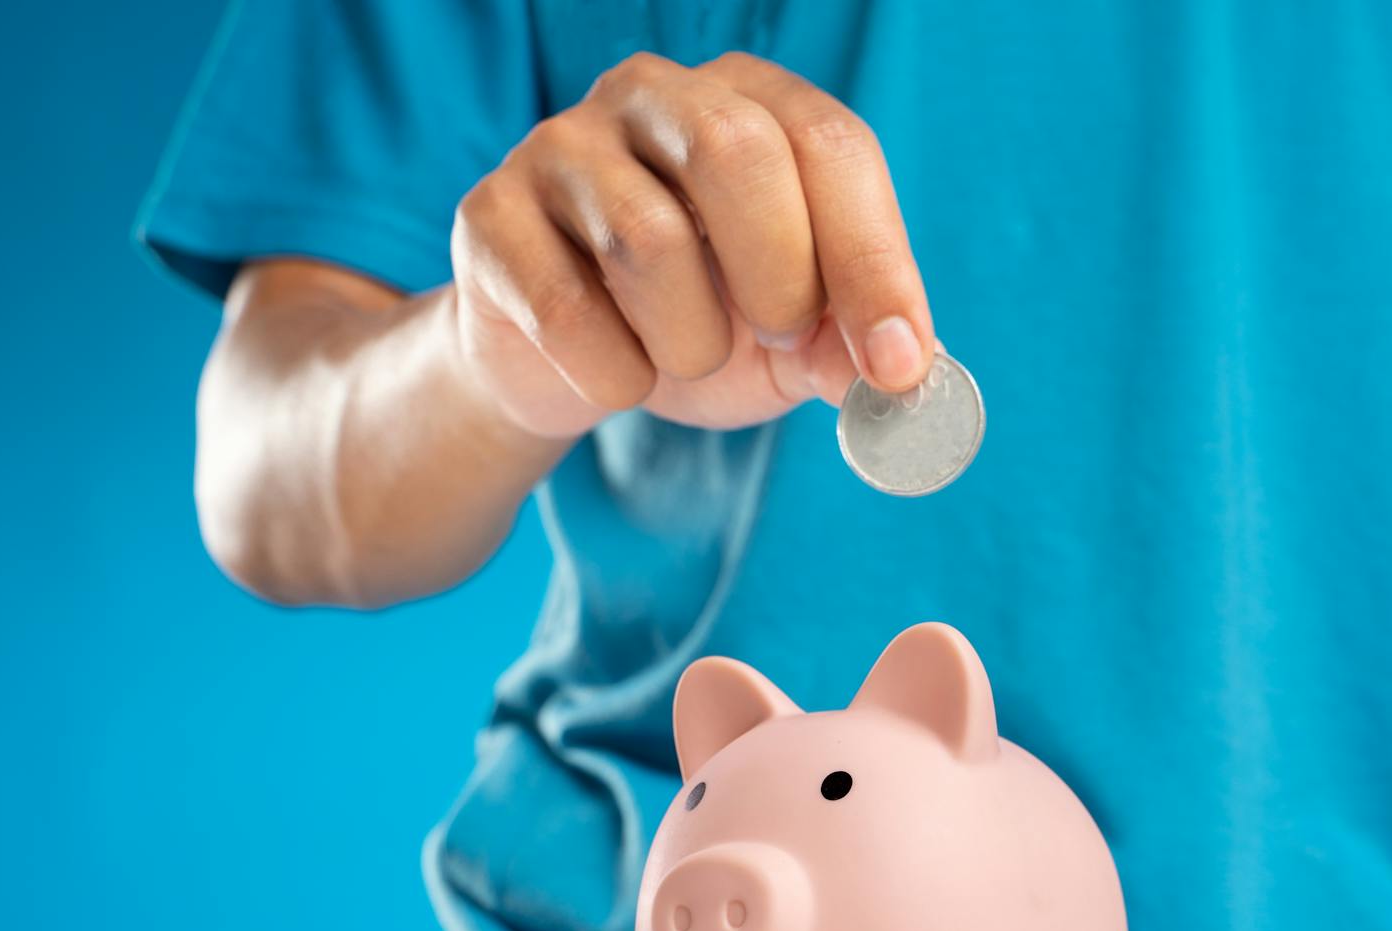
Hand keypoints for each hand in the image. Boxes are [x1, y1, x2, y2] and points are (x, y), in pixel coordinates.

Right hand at [450, 51, 934, 437]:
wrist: (563, 367)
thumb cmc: (695, 327)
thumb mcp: (790, 344)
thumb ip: (847, 345)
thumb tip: (901, 369)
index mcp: (749, 101)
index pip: (831, 146)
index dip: (873, 262)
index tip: (895, 364)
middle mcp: (654, 95)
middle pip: (739, 153)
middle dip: (780, 279)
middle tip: (778, 342)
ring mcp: (561, 145)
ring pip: (648, 239)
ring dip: (690, 341)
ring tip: (685, 357)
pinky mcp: (490, 214)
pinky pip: (565, 308)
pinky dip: (613, 373)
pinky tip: (617, 374)